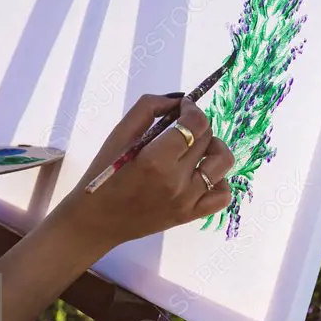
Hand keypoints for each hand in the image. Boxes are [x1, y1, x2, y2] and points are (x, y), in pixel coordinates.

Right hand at [59, 94, 234, 250]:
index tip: (183, 107)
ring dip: (214, 148)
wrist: (97, 220)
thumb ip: (148, 108)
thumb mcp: (119, 134)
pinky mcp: (190, 215)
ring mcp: (186, 201)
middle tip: (181, 127)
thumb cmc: (104, 174)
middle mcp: (176, 182)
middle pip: (207, 139)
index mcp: (156, 160)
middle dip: (196, 125)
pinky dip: (220, 180)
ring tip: (197, 148)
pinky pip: (222, 195)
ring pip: (222, 163)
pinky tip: (202, 174)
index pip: (195, 124)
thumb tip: (178, 100)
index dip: (192, 109)